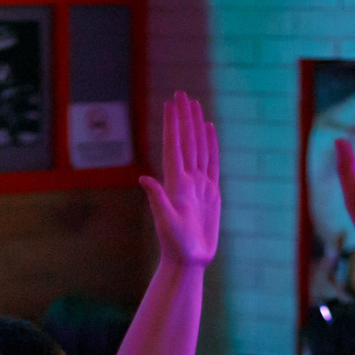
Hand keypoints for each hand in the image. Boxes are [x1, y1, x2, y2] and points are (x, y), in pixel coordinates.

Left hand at [140, 92, 219, 268]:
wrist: (188, 261)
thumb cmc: (175, 246)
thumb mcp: (165, 223)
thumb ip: (157, 200)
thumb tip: (144, 178)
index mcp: (175, 184)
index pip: (174, 147)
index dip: (172, 125)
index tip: (170, 104)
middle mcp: (186, 180)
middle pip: (185, 142)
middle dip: (183, 117)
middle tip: (180, 93)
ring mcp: (199, 185)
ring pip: (198, 148)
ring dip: (195, 126)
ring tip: (193, 105)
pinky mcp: (211, 193)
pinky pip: (211, 163)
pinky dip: (210, 145)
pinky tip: (209, 130)